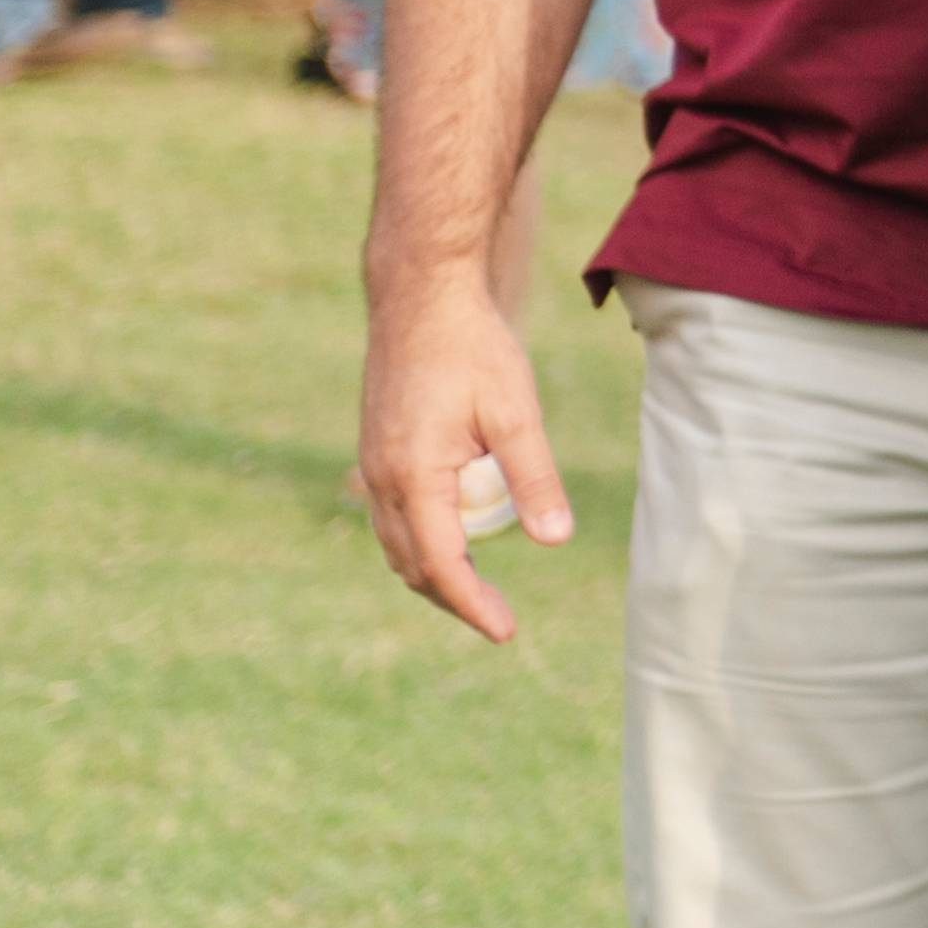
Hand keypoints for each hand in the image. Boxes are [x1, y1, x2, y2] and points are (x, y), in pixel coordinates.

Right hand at [356, 273, 570, 645]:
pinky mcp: (377, 450)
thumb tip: (555, 539)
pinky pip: (394, 516)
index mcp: (413, 475)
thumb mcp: (516, 410)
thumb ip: (534, 476)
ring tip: (480, 589)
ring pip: (397, 543)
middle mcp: (381, 479)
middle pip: (413, 564)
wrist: (419, 296)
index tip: (505, 632)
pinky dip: (422, 539)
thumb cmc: (471, 347)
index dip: (473, 604)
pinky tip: (455, 537)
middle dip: (454, 597)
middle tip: (499, 619)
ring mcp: (373, 465)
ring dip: (435, 571)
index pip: (440, 564)